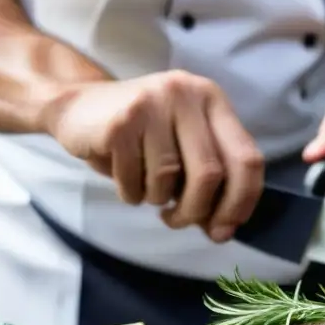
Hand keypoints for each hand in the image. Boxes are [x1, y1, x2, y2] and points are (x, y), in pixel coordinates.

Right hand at [43, 70, 264, 242]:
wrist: (77, 107)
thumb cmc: (141, 137)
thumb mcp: (183, 149)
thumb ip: (210, 184)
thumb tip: (223, 231)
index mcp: (212, 100)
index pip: (247, 158)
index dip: (241, 201)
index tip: (225, 228)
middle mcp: (187, 94)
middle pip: (210, 174)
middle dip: (195, 210)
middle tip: (177, 220)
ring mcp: (153, 103)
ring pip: (168, 179)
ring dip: (155, 198)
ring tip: (143, 184)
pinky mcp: (121, 122)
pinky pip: (134, 181)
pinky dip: (130, 193)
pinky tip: (122, 175)